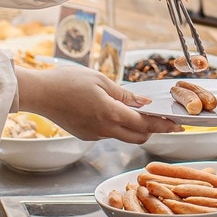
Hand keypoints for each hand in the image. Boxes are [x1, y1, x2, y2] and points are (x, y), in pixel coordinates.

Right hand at [15, 64, 180, 143]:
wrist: (39, 94)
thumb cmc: (67, 81)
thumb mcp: (100, 80)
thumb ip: (124, 95)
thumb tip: (145, 104)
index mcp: (110, 113)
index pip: (145, 124)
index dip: (163, 124)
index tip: (177, 124)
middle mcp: (104, 129)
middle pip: (138, 136)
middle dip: (155, 130)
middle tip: (167, 122)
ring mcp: (94, 135)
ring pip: (123, 136)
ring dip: (136, 129)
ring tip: (144, 115)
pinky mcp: (85, 136)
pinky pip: (108, 133)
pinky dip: (118, 127)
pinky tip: (118, 114)